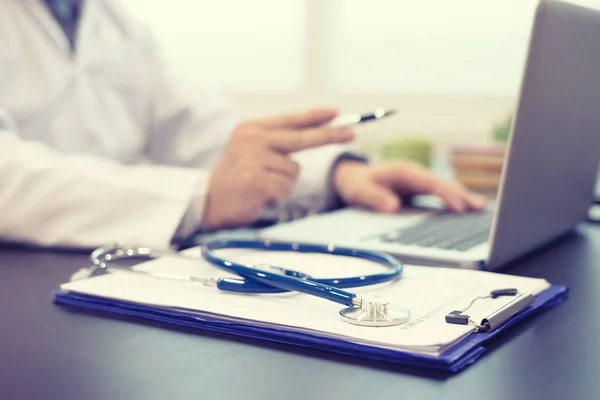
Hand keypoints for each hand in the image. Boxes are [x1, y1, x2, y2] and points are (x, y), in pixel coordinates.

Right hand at [202, 108, 353, 230]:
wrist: (207, 201)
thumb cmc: (235, 178)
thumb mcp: (250, 150)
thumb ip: (277, 141)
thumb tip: (314, 132)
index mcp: (251, 128)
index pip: (291, 121)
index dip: (316, 117)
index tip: (337, 113)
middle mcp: (252, 139)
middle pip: (302, 138)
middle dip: (330, 137)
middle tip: (352, 135)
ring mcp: (253, 159)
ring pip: (294, 171)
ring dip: (284, 183)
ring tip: (262, 186)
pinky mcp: (255, 180)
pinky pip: (285, 187)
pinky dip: (277, 195)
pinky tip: (259, 195)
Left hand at [333, 160, 486, 212]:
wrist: (352, 178)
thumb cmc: (357, 184)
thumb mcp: (360, 191)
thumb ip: (374, 198)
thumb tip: (393, 207)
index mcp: (403, 171)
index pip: (428, 182)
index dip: (444, 193)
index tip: (457, 206)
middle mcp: (414, 173)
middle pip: (441, 183)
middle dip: (460, 195)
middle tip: (477, 207)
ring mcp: (418, 180)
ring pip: (444, 187)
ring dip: (461, 197)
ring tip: (480, 208)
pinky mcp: (419, 189)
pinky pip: (439, 193)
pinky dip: (453, 200)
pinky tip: (467, 209)